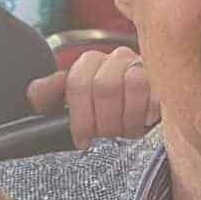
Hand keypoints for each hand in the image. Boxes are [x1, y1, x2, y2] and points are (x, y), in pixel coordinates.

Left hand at [25, 48, 156, 147]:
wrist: (145, 106)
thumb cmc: (104, 111)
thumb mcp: (73, 103)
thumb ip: (51, 95)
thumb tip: (33, 94)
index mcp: (91, 62)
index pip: (78, 83)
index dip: (79, 118)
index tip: (83, 141)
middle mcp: (117, 58)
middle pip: (105, 86)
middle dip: (104, 121)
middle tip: (107, 139)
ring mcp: (143, 65)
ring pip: (133, 85)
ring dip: (128, 119)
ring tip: (127, 133)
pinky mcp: (167, 78)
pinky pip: (158, 94)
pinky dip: (149, 114)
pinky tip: (145, 123)